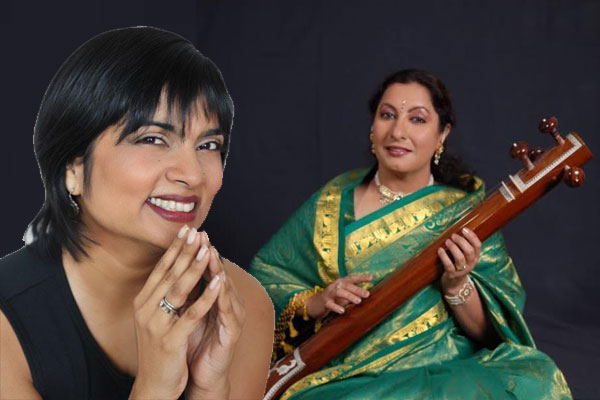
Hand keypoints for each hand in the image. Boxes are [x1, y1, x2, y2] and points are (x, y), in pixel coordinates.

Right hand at [129, 226, 221, 399]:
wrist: (154, 384)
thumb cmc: (160, 348)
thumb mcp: (159, 317)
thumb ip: (165, 294)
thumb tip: (179, 267)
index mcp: (143, 301)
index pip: (161, 268)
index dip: (175, 248)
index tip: (187, 229)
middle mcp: (146, 309)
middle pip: (169, 273)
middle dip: (185, 251)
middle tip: (198, 231)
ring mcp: (156, 324)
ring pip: (178, 290)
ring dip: (194, 267)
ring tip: (208, 249)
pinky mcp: (170, 339)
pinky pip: (191, 314)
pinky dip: (206, 296)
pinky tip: (218, 283)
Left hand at [185, 237, 244, 397]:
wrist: (200, 376)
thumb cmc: (194, 344)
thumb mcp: (186, 314)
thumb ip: (186, 293)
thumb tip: (173, 269)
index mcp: (214, 299)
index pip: (207, 270)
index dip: (199, 252)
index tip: (190, 233)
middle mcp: (226, 304)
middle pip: (218, 274)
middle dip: (209, 254)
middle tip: (201, 235)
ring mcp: (232, 317)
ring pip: (226, 288)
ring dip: (218, 270)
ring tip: (210, 252)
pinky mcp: (233, 332)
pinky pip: (228, 310)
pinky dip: (223, 295)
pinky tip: (218, 282)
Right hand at [306, 274, 371, 318]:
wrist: (315, 304)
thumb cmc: (334, 298)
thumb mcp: (344, 294)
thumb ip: (353, 293)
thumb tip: (367, 295)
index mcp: (341, 282)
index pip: (352, 278)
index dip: (361, 277)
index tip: (371, 278)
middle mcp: (335, 285)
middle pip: (347, 285)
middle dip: (358, 289)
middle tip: (367, 294)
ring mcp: (329, 293)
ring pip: (339, 292)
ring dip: (349, 296)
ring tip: (358, 301)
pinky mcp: (324, 302)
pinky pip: (330, 304)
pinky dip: (336, 307)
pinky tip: (342, 311)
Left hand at [437, 227, 481, 293]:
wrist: (455, 284)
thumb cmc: (458, 265)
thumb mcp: (465, 256)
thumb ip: (465, 246)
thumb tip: (459, 230)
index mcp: (475, 258)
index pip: (478, 246)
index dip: (472, 236)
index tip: (463, 229)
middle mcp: (470, 264)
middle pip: (469, 251)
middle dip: (461, 241)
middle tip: (453, 236)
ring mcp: (462, 270)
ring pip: (460, 258)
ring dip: (453, 248)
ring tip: (447, 241)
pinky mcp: (452, 275)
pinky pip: (449, 265)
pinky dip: (444, 256)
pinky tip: (440, 250)